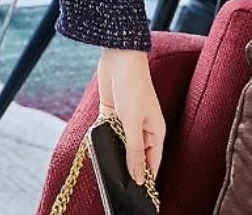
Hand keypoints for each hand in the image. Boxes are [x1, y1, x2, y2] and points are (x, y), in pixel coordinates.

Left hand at [96, 48, 164, 186]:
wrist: (118, 57)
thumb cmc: (133, 86)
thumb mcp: (133, 121)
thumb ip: (134, 150)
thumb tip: (138, 178)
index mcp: (155, 133)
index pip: (151, 163)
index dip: (144, 178)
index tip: (133, 193)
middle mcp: (141, 129)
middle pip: (133, 155)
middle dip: (125, 166)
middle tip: (114, 182)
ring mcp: (125, 121)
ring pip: (118, 143)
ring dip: (112, 150)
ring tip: (104, 166)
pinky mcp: (110, 112)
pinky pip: (106, 131)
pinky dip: (102, 136)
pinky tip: (96, 145)